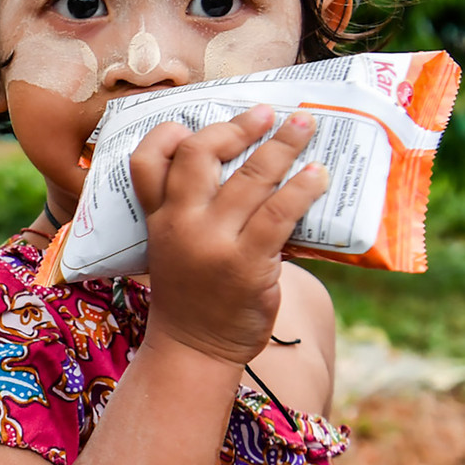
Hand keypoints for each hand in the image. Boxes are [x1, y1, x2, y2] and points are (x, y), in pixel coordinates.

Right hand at [129, 105, 328, 366]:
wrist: (194, 350)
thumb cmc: (192, 296)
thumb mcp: (174, 248)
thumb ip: (196, 212)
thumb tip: (251, 168)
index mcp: (157, 219)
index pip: (146, 161)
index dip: (167, 134)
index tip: (195, 124)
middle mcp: (180, 224)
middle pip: (199, 154)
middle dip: (236, 126)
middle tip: (266, 114)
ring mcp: (213, 243)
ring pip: (249, 177)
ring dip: (282, 145)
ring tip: (304, 125)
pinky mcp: (247, 264)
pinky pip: (279, 213)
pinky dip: (302, 188)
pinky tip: (318, 175)